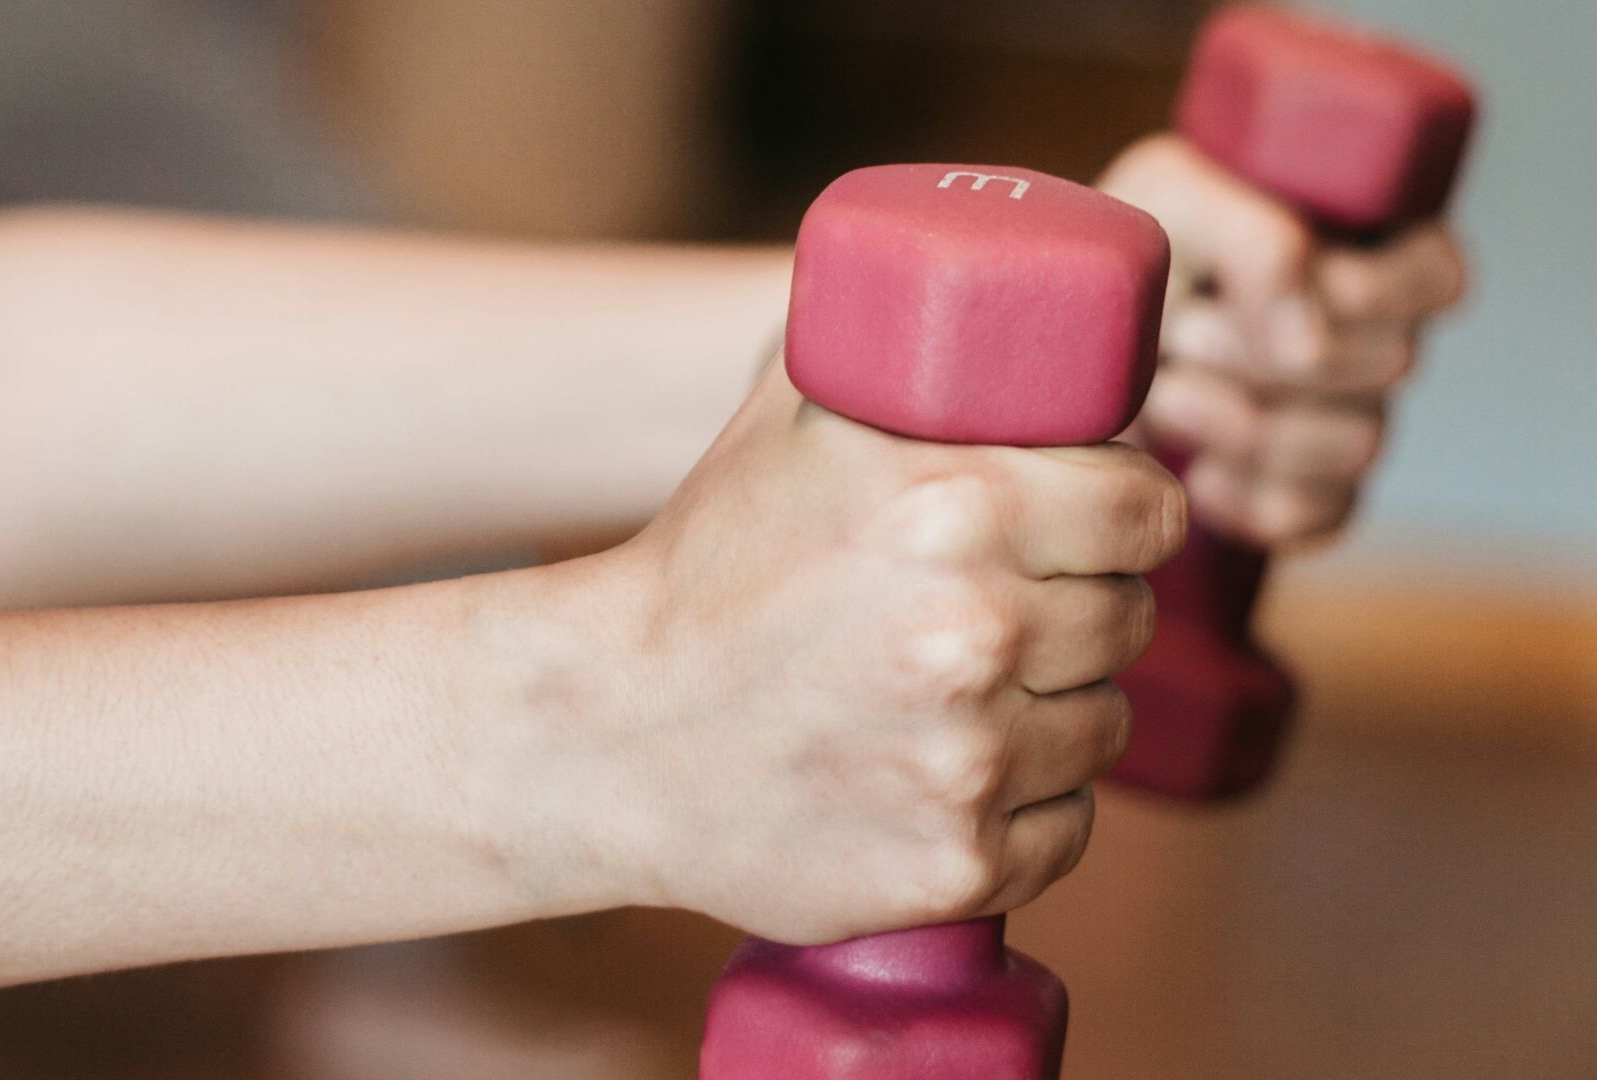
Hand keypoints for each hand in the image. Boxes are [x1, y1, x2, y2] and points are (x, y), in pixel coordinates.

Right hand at [599, 361, 1184, 944]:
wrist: (602, 732)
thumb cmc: (703, 566)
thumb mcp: (792, 422)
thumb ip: (904, 353)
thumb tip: (1008, 292)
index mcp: (958, 507)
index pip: (1149, 511)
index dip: (1122, 517)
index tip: (1089, 529)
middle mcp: (978, 634)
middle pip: (1130, 619)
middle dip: (1079, 609)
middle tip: (1002, 612)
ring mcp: (970, 763)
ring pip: (1104, 728)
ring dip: (1054, 710)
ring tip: (959, 697)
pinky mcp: (957, 864)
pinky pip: (1067, 829)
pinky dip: (1025, 809)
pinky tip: (946, 776)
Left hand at [1099, 134, 1466, 547]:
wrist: (1054, 352)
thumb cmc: (1124, 258)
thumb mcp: (1169, 198)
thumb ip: (1255, 240)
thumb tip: (1312, 342)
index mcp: (1364, 247)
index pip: (1437, 278)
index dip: (1368, 289)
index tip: (1271, 284)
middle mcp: (1371, 338)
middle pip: (1391, 363)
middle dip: (1266, 352)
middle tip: (1182, 334)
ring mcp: (1344, 421)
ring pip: (1357, 444)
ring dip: (1243, 422)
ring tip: (1165, 395)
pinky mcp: (1304, 495)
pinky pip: (1314, 516)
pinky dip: (1243, 499)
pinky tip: (1191, 471)